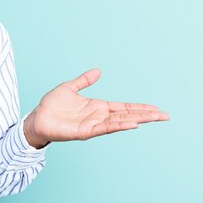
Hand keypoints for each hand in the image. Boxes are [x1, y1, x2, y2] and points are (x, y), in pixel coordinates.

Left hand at [23, 68, 169, 148]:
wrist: (37, 117)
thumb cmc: (51, 105)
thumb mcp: (70, 87)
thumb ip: (84, 80)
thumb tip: (98, 71)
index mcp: (97, 106)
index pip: (123, 107)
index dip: (139, 107)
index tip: (155, 108)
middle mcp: (98, 116)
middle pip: (127, 115)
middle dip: (146, 115)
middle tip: (165, 115)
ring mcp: (93, 124)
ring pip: (120, 122)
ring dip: (137, 120)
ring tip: (154, 118)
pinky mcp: (85, 131)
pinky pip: (105, 128)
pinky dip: (119, 126)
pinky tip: (132, 124)